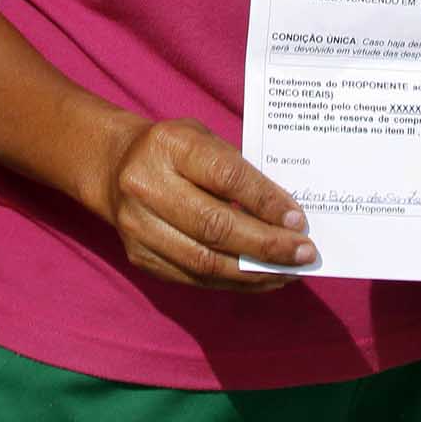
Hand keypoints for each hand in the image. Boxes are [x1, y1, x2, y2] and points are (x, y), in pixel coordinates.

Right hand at [95, 116, 315, 291]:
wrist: (115, 166)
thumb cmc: (175, 150)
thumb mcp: (203, 139)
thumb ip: (239, 171)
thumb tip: (286, 217)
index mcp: (169, 145)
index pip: (226, 178)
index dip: (266, 202)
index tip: (299, 220)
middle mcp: (146, 185)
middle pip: (215, 226)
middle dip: (267, 245)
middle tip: (305, 253)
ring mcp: (138, 226)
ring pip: (205, 260)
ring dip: (254, 271)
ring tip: (290, 272)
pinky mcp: (139, 257)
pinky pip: (194, 277)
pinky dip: (233, 282)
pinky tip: (262, 278)